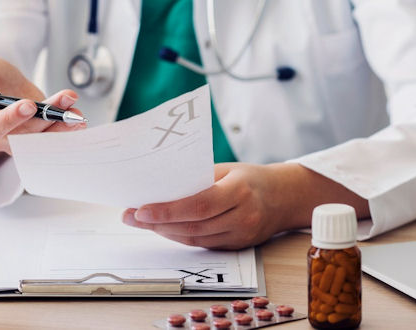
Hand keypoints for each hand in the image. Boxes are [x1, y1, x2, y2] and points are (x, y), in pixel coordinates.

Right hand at [0, 56, 84, 161]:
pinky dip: (66, 128)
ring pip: (41, 140)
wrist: (2, 80)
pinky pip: (51, 138)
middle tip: (63, 104)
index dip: (10, 120)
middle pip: (22, 137)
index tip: (28, 105)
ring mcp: (20, 138)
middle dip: (44, 120)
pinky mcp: (37, 135)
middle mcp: (0, 136)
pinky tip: (77, 116)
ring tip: (75, 111)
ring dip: (60, 126)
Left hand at [122, 163, 281, 248]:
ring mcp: (242, 235)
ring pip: (195, 239)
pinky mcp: (238, 246)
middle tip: (130, 216)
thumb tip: (160, 186)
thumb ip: (199, 179)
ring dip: (165, 232)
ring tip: (141, 222)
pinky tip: (163, 229)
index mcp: (240, 190)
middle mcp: (243, 216)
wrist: (285, 197)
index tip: (140, 209)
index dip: (167, 211)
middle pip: (193, 226)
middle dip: (157, 223)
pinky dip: (181, 237)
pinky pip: (203, 244)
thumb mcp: (227, 169)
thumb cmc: (251, 178)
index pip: (198, 205)